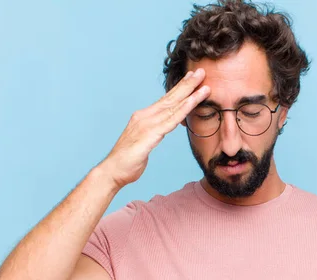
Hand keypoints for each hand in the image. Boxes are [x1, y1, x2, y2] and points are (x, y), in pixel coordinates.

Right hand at [99, 68, 209, 187]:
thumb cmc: (128, 160)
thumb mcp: (145, 142)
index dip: (180, 89)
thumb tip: (162, 130)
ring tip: (203, 83)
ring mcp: (147, 124)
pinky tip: (193, 102)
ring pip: (173, 106)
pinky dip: (183, 109)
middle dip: (187, 84)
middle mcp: (145, 116)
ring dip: (190, 94)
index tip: (192, 78)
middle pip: (170, 98)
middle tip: (201, 71)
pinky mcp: (150, 134)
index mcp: (144, 117)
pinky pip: (171, 120)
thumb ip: (155, 133)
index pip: (166, 100)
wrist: (113, 171)